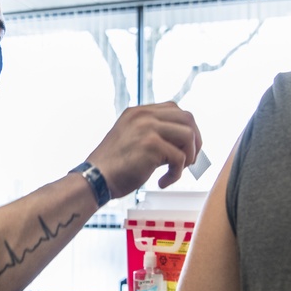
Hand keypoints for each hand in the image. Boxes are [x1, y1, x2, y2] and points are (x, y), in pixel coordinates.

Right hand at [86, 102, 201, 195]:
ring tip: (175, 171)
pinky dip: (176, 174)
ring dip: (189, 157)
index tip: (185, 147)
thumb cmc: (113, 166)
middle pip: (187, 118)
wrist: (96, 179)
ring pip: (188, 136)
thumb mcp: (131, 139)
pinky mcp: (152, 145)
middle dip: (195, 141)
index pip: (174, 109)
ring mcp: (148, 128)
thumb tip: (183, 142)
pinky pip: (180, 158)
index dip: (186, 128)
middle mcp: (144, 115)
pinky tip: (162, 182)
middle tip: (190, 161)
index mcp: (138, 112)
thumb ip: (152, 133)